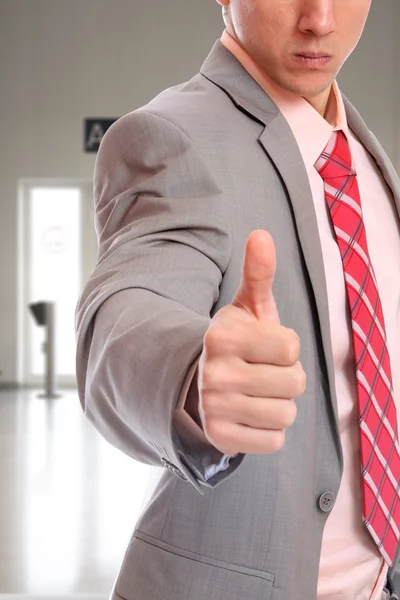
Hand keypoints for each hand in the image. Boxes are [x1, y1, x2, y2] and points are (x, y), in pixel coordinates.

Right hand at [197, 230, 305, 455]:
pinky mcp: (220, 438)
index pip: (292, 347)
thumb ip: (258, 273)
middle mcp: (215, 374)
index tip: (267, 347)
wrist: (201, 382)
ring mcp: (215, 409)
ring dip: (279, 404)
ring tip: (257, 393)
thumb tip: (262, 234)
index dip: (287, 347)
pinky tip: (251, 415)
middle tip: (263, 372)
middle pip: (294, 383)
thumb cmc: (237, 342)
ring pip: (286, 414)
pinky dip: (269, 430)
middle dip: (286, 377)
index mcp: (223, 337)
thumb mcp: (247, 307)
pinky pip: (274, 440)